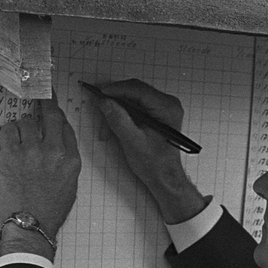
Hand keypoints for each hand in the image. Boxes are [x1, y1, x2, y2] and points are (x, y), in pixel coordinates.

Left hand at [0, 97, 80, 256]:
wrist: (31, 226)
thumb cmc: (49, 212)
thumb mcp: (69, 186)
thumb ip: (65, 163)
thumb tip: (56, 146)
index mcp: (71, 160)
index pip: (66, 127)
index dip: (57, 116)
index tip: (53, 109)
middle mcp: (54, 152)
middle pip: (51, 115)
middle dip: (45, 102)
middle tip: (39, 94)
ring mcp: (32, 151)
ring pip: (26, 122)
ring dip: (22, 127)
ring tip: (19, 140)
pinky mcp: (11, 155)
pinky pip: (8, 130)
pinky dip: (8, 133)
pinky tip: (8, 141)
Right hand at [93, 79, 208, 223]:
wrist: (165, 178)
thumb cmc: (156, 164)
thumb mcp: (133, 142)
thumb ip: (118, 120)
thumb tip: (105, 102)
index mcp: (167, 108)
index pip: (138, 89)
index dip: (116, 89)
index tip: (100, 93)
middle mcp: (167, 104)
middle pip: (134, 92)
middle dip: (115, 102)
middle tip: (100, 108)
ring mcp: (162, 109)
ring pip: (133, 101)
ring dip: (117, 112)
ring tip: (106, 129)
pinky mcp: (156, 115)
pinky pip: (136, 108)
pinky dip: (123, 116)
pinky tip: (115, 128)